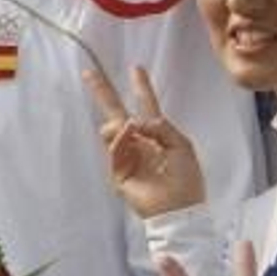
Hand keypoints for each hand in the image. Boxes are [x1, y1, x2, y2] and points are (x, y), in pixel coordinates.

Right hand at [84, 65, 203, 218]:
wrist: (180, 207)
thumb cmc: (187, 179)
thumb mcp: (182, 145)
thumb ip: (161, 128)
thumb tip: (134, 120)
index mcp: (156, 135)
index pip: (146, 105)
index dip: (141, 87)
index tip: (135, 68)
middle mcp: (138, 142)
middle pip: (116, 112)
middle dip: (103, 92)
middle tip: (89, 73)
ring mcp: (126, 156)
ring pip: (112, 130)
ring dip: (119, 123)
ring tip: (127, 124)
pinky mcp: (118, 172)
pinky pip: (115, 149)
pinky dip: (121, 139)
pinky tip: (129, 132)